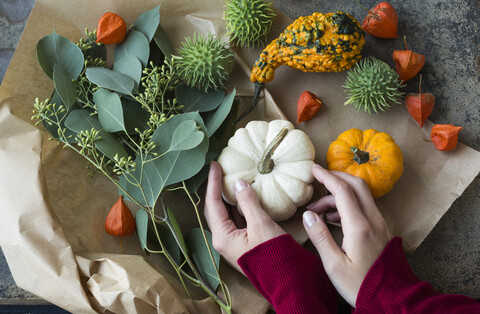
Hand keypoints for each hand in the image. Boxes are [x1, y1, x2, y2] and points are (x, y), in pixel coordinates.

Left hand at [204, 161, 285, 271]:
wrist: (288, 280)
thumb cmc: (273, 254)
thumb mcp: (260, 224)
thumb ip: (248, 202)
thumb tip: (238, 183)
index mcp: (222, 237)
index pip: (212, 204)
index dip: (213, 183)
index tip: (214, 165)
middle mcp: (225, 240)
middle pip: (216, 209)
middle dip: (217, 189)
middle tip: (221, 170)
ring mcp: (235, 242)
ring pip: (227, 214)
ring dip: (229, 197)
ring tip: (232, 179)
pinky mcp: (246, 242)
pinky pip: (238, 219)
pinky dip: (240, 206)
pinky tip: (246, 195)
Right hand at [302, 164, 391, 306]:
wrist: (392, 299)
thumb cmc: (360, 285)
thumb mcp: (334, 265)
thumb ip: (320, 237)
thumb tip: (308, 215)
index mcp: (359, 226)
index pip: (342, 191)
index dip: (326, 177)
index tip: (313, 169)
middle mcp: (373, 220)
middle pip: (356, 185)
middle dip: (336, 177)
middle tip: (318, 178)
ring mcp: (380, 224)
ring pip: (361, 195)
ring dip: (340, 194)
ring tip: (319, 209)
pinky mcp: (382, 230)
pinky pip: (365, 207)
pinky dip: (348, 204)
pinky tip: (334, 218)